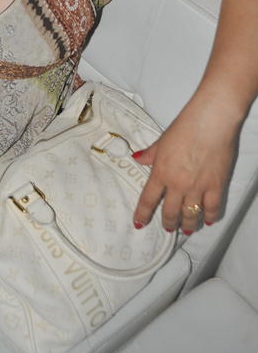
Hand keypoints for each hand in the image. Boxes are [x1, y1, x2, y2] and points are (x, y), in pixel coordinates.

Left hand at [132, 94, 240, 233]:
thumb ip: (150, 154)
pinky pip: (212, 208)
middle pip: (170, 212)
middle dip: (168, 223)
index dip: (143, 214)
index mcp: (161, 173)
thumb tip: (136, 158)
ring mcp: (197, 188)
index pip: (148, 199)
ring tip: (187, 229)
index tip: (139, 224)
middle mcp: (177, 185)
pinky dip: (210, 216)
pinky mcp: (216, 186)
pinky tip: (208, 220)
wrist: (210, 122)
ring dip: (188, 225)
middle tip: (169, 228)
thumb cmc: (184, 128)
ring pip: (191, 215)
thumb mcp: (162, 141)